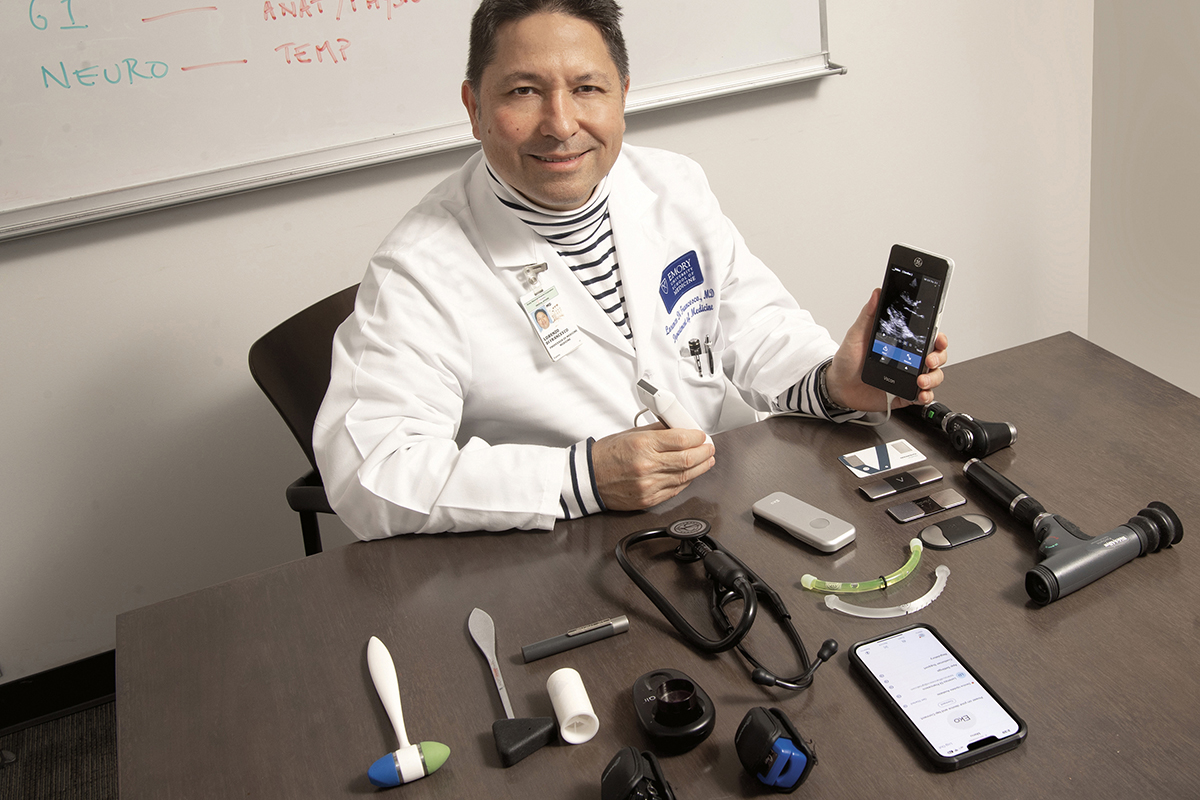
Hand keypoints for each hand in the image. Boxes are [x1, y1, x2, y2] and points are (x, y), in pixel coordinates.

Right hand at [592, 424, 715, 510]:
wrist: (588, 478)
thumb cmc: (606, 455)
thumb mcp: (631, 434)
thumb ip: (657, 431)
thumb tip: (679, 428)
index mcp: (642, 444)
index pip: (681, 439)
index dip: (697, 437)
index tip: (701, 436)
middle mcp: (647, 465)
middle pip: (688, 458)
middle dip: (704, 452)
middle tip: (709, 448)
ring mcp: (648, 485)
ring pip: (685, 476)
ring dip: (700, 468)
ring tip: (706, 461)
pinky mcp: (648, 499)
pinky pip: (675, 490)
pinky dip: (686, 481)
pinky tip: (689, 475)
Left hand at [824, 288, 949, 410]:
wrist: (837, 385)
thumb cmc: (848, 360)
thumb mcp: (856, 335)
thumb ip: (868, 315)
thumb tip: (877, 293)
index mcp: (901, 344)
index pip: (928, 338)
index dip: (939, 338)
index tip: (939, 339)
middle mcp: (909, 360)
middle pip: (937, 357)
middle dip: (938, 357)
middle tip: (928, 360)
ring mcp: (908, 378)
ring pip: (934, 377)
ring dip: (933, 378)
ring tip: (921, 381)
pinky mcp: (903, 395)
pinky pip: (922, 397)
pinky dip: (925, 397)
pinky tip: (920, 394)